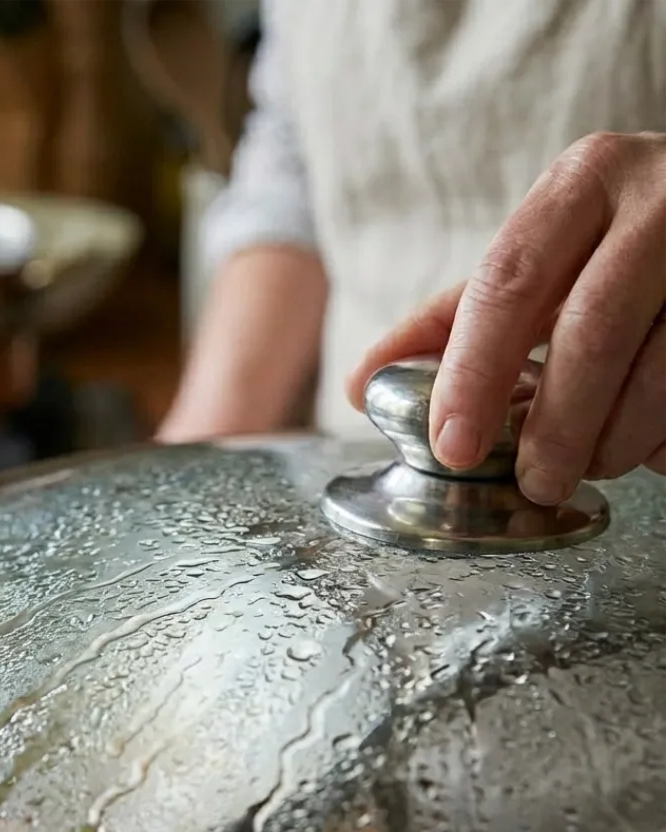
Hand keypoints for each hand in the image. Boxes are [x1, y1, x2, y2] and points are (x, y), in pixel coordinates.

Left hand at [347, 131, 665, 504]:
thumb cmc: (613, 245)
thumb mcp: (536, 263)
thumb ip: (454, 319)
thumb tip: (361, 384)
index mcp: (583, 183)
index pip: (508, 284)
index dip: (474, 374)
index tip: (453, 446)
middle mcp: (659, 200)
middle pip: (591, 333)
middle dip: (554, 428)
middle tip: (532, 482)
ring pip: (662, 371)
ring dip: (617, 441)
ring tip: (592, 463)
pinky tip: (647, 444)